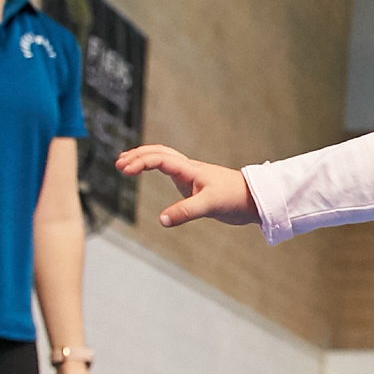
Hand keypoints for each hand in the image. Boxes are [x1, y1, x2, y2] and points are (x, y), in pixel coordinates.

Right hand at [117, 144, 255, 226]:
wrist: (255, 199)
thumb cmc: (235, 198)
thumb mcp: (209, 206)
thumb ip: (185, 212)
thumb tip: (162, 220)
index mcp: (189, 169)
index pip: (159, 158)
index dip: (139, 161)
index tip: (123, 169)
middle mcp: (188, 169)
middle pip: (158, 152)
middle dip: (137, 155)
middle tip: (118, 164)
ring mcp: (191, 176)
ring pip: (164, 158)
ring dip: (144, 157)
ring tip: (126, 163)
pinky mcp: (195, 185)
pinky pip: (170, 169)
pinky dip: (155, 166)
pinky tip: (151, 171)